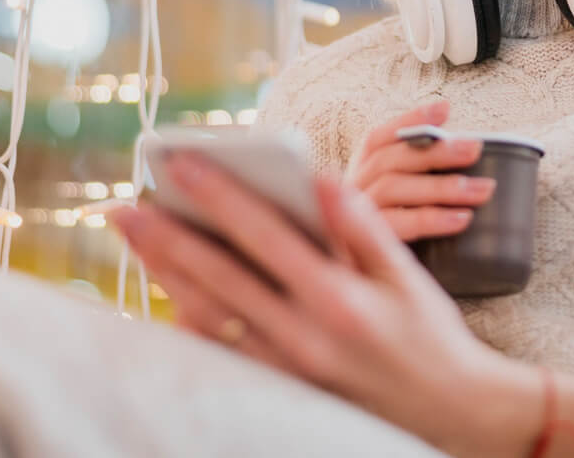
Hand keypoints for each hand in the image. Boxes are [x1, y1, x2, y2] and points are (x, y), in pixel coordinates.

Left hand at [110, 152, 538, 457]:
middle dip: (166, 237)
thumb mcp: (407, 272)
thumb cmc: (430, 334)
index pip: (263, 235)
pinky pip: (222, 353)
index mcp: (337, 297)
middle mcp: (303, 335)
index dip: (219, 195)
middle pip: (218, 277)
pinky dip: (189, 323)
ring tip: (135, 241)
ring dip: (166, 276)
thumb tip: (317, 177)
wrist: (450, 410)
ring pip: (209, 316)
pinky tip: (168, 295)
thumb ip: (360, 224)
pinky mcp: (282, 388)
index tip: (181, 163)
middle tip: (123, 206)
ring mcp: (287, 368)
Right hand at [345, 101, 496, 242]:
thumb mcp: (396, 210)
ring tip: (483, 189)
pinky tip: (462, 219)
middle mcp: (347, 192)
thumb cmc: (382, 251)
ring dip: (441, 185)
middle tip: (475, 148)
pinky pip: (399, 226)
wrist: (360, 303)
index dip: (408, 120)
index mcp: (355, 176)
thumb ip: (416, 184)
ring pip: (394, 188)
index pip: (377, 138)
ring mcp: (347, 219)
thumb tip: (465, 153)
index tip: (445, 108)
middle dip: (435, 151)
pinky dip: (432, 219)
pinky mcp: (355, 248)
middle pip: (390, 160)